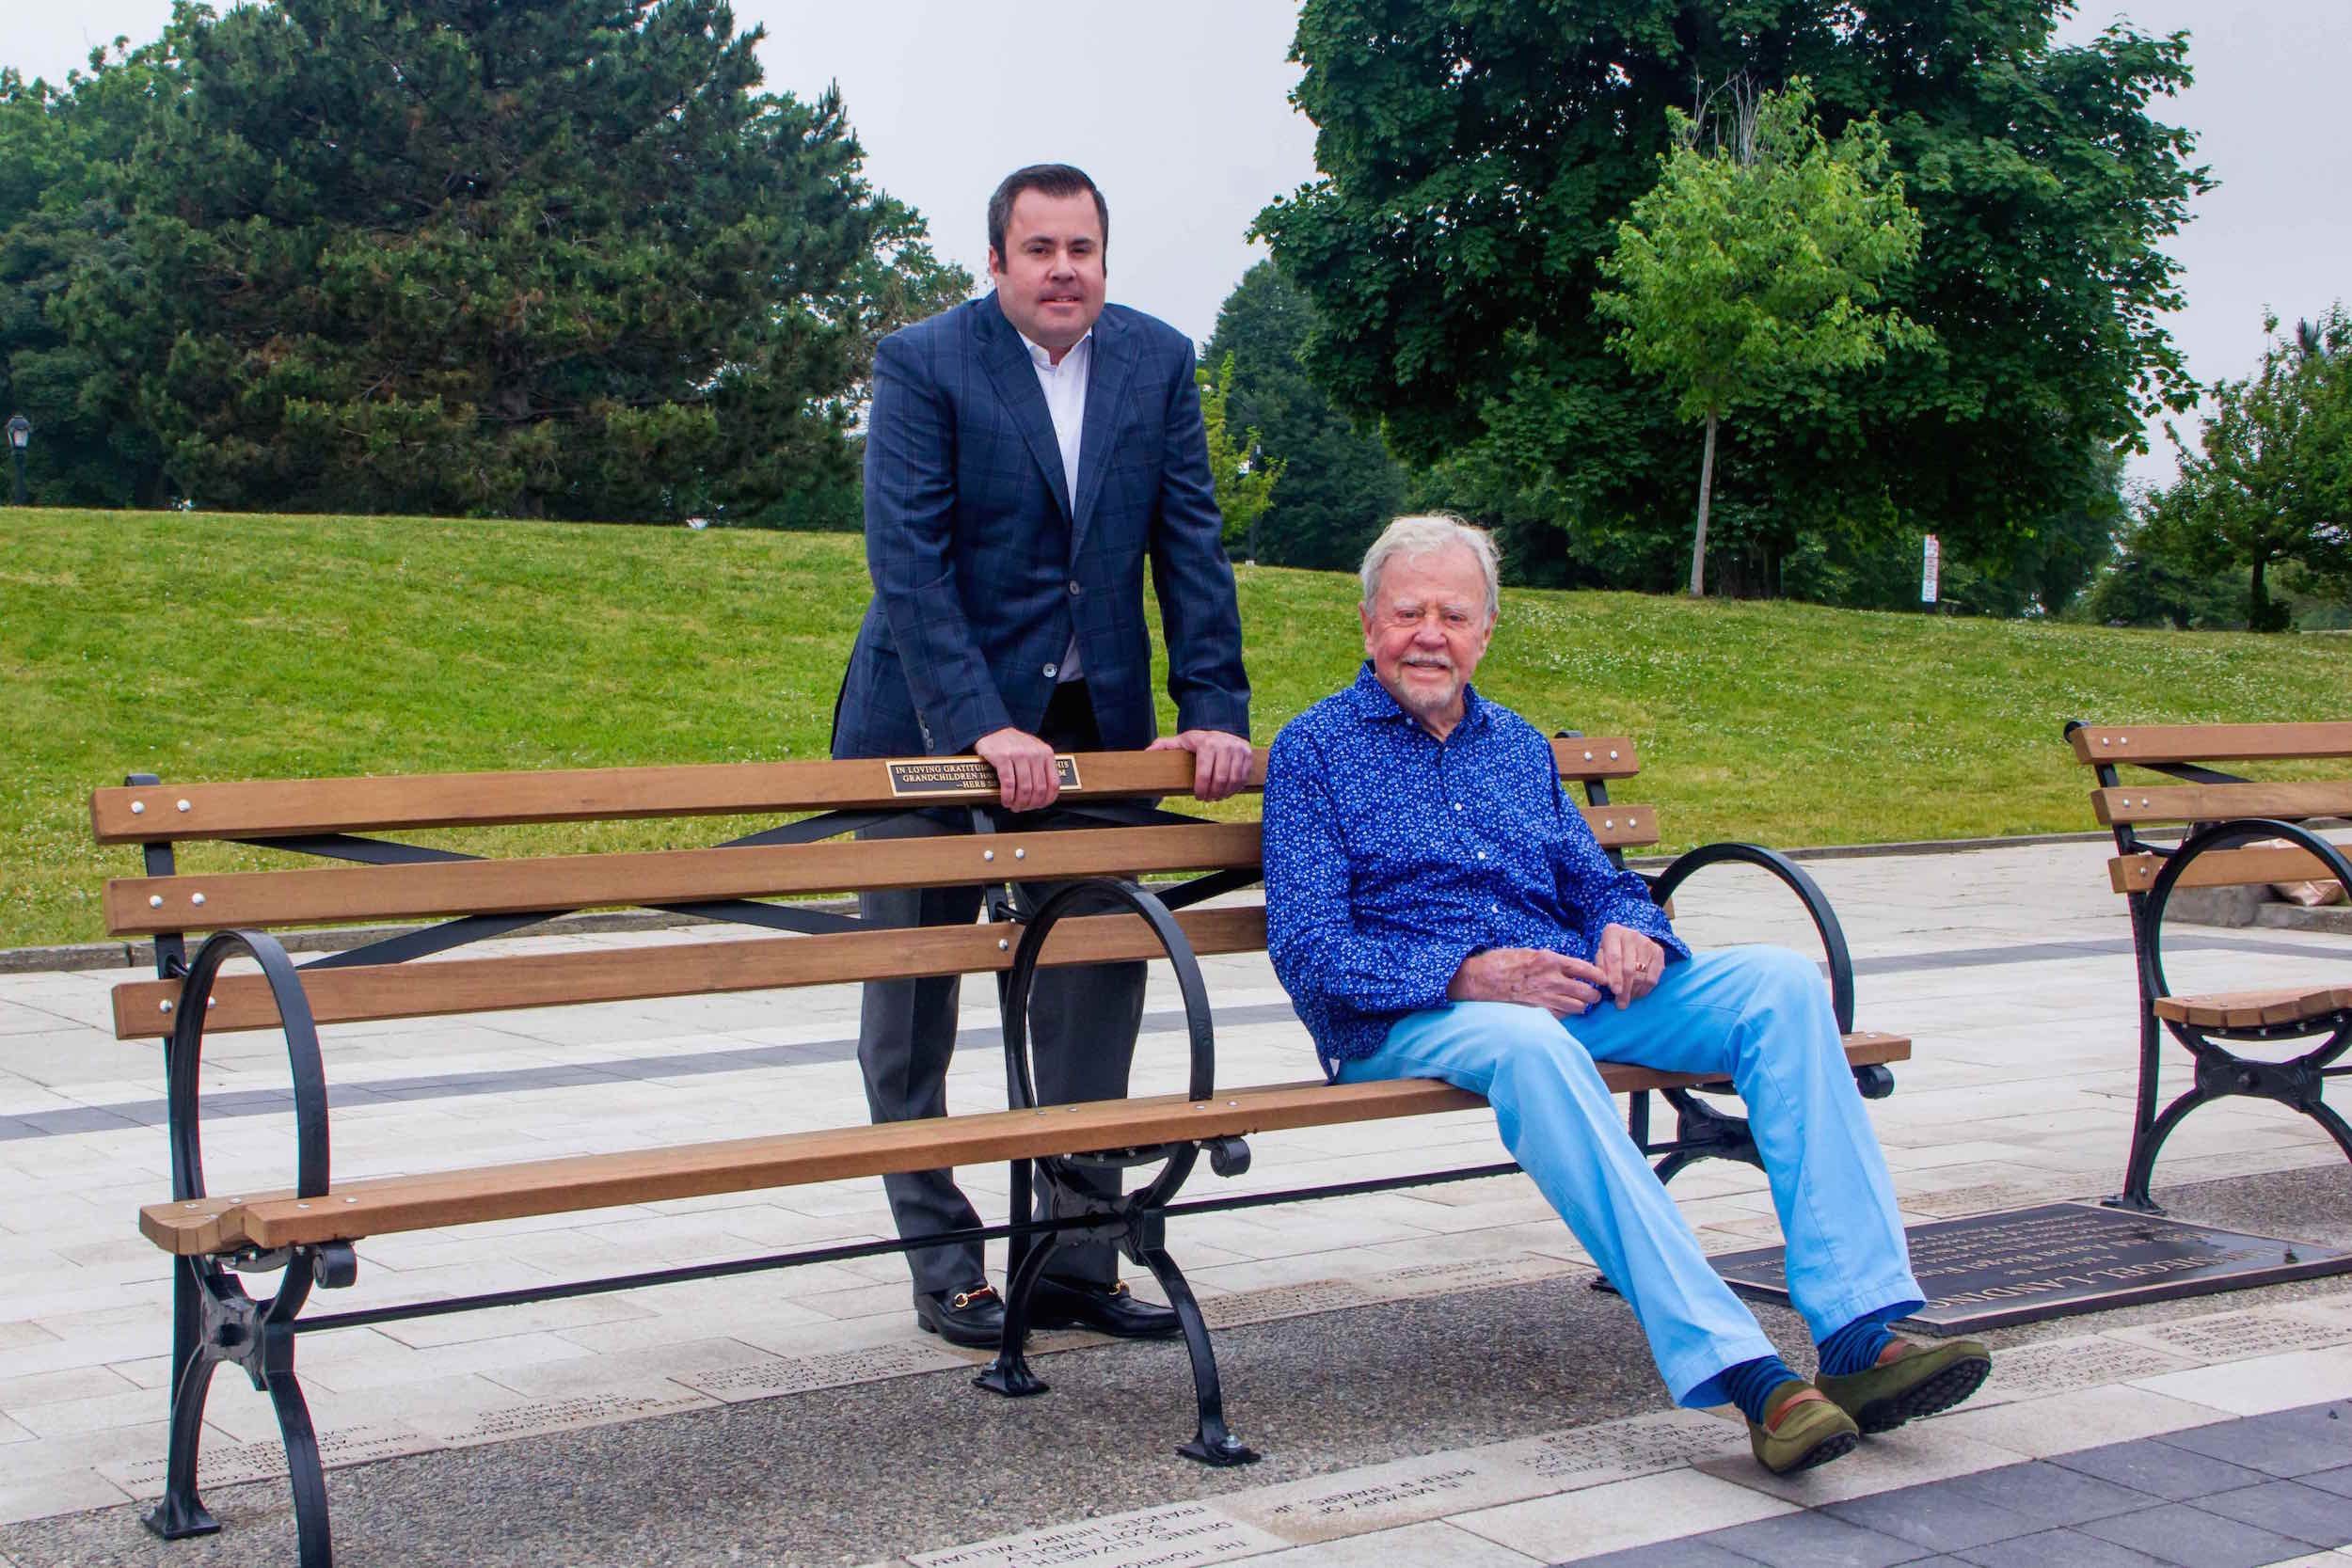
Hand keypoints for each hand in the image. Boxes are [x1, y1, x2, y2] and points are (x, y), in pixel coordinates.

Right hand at [973, 727, 1060, 811]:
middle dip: (1031, 804)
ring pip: (1025, 788)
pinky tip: (1005, 800)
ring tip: (1013, 806)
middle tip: (1023, 808)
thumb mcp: (1034, 751)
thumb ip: (1042, 768)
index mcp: (1046, 753)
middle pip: (1039, 789)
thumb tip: (1044, 795)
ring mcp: (1019, 755)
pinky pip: (1008, 784)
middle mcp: (1035, 753)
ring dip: (1019, 803)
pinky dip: (1007, 797)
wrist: (992, 729)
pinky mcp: (1002, 757)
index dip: (1047, 800)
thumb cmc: (1014, 744)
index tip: (1039, 806)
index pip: (1054, 783)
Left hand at [1146, 728, 1253, 801]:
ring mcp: (1239, 749)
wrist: (1221, 730)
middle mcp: (1225, 744)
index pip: (1204, 772)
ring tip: (1217, 797)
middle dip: (1213, 794)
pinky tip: (1227, 791)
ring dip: (1225, 793)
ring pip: (1234, 780)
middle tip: (1207, 799)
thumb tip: (1147, 753)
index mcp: (1207, 743)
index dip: (1201, 789)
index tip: (1198, 796)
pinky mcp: (1248, 754)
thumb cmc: (1197, 741)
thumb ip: (1164, 746)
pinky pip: (1244, 777)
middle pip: (1220, 779)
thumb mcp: (1180, 741)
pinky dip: (1236, 788)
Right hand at [1447, 948, 1605, 1018]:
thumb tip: (1565, 965)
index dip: (1599, 975)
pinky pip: (1561, 1015)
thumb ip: (1549, 960)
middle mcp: (1551, 979)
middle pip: (1587, 992)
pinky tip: (1563, 1009)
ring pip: (1578, 1007)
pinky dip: (1566, 1013)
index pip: (1585, 969)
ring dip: (1582, 1005)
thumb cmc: (1503, 961)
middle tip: (1594, 994)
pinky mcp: (1537, 1010)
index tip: (1605, 978)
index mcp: (1550, 960)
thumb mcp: (1529, 952)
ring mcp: (1545, 997)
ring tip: (1581, 1003)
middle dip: (1594, 994)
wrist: (1482, 978)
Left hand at [1593, 923, 1665, 1008]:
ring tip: (1628, 998)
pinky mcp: (1658, 952)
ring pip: (1642, 974)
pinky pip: (1653, 976)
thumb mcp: (1601, 955)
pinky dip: (1646, 989)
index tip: (1615, 991)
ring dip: (1635, 991)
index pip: (1614, 958)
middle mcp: (1632, 935)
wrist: (1628, 940)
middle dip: (1625, 989)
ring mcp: (1647, 943)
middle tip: (1621, 1004)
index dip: (1615, 977)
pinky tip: (1638, 993)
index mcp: (1613, 932)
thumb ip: (1601, 967)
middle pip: (1629, 968)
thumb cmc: (1611, 950)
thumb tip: (1606, 983)